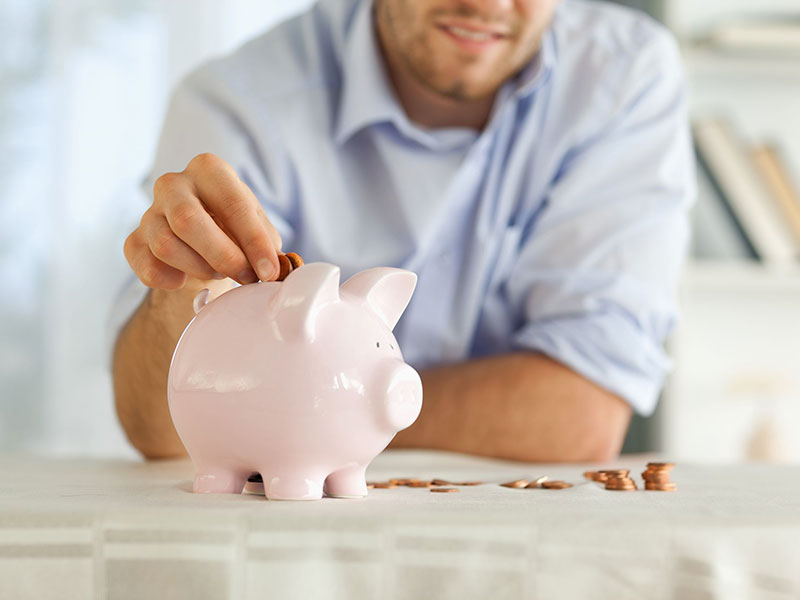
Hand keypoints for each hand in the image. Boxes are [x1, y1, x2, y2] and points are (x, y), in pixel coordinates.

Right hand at [124, 153, 281, 287]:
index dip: (254, 242)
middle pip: (187, 220)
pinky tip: (186, 279)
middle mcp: (173, 184)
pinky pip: (148, 267)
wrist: (201, 242)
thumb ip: (267, 244)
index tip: (269, 272)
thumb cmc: (235, 229)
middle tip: (246, 277)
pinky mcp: (134, 242)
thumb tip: (275, 266)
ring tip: (217, 272)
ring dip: (199, 268)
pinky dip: (171, 281)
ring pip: (165, 245)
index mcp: (209, 171)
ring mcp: (149, 213)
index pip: (232, 203)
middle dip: (222, 256)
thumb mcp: (258, 228)